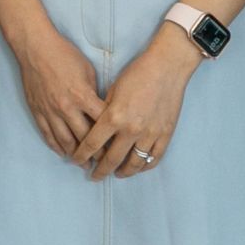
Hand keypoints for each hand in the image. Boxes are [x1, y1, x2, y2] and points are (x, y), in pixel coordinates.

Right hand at [11, 26, 105, 159]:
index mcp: (83, 97)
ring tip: (84, 163)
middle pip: (85, 138)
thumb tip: (101, 109)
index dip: (112, 137)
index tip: (118, 146)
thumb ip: (95, 93)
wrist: (35, 49)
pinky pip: (48, 135)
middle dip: (96, 153)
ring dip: (76, 155)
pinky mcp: (38, 112)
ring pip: (65, 141)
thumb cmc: (64, 55)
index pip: (102, 124)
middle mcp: (67, 108)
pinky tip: (64, 153)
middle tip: (104, 163)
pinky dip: (56, 147)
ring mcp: (50, 112)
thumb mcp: (88, 71)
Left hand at [73, 28, 199, 180]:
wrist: (167, 67)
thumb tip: (95, 129)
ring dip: (123, 172)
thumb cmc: (137, 74)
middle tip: (94, 176)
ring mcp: (150, 134)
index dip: (82, 155)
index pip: (92, 144)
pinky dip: (144, 166)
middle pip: (112, 159)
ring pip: (134, 164)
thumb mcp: (113, 91)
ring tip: (116, 174)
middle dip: (100, 171)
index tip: (77, 161)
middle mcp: (131, 129)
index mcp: (113, 117)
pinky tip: (137, 167)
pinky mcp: (165, 134)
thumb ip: (103, 112)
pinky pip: (154, 158)